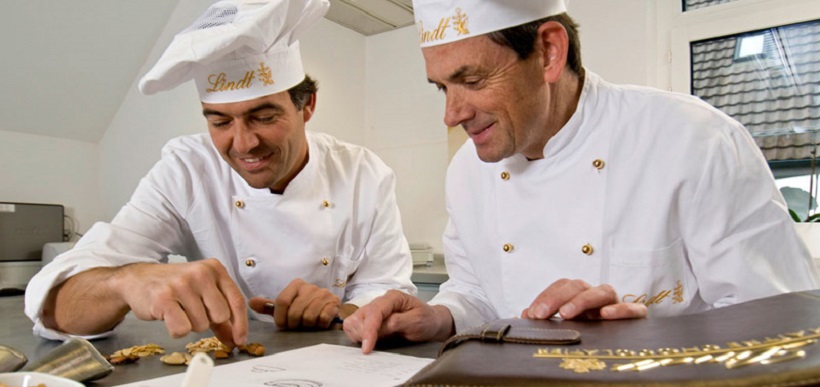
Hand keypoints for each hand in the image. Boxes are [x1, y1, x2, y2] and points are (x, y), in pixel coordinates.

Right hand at [114, 258, 247, 346]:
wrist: (138, 279)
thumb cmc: (174, 287)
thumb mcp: (202, 294)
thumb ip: (221, 316)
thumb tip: (235, 339)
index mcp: (215, 269)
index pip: (237, 300)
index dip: (241, 324)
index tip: (240, 339)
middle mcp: (201, 273)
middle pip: (221, 315)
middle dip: (208, 321)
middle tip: (192, 312)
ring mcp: (182, 284)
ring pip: (201, 325)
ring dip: (190, 325)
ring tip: (178, 311)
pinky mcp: (164, 298)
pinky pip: (182, 329)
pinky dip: (176, 330)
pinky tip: (169, 317)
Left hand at [249, 278, 339, 329]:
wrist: (330, 310)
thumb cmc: (305, 310)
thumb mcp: (286, 308)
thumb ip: (269, 306)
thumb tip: (251, 302)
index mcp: (296, 284)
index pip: (282, 301)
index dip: (280, 318)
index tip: (282, 325)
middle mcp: (310, 287)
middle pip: (294, 312)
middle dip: (294, 324)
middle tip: (297, 325)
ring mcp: (324, 294)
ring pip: (308, 317)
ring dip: (307, 325)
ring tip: (309, 323)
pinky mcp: (334, 303)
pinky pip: (322, 319)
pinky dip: (319, 325)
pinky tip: (319, 322)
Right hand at [343, 290, 453, 353]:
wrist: (431, 322)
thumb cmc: (426, 320)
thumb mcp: (417, 321)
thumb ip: (398, 322)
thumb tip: (381, 327)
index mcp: (392, 298)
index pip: (374, 312)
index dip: (369, 330)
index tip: (367, 348)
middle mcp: (380, 301)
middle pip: (359, 316)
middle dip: (363, 334)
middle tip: (373, 346)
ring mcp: (373, 309)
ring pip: (353, 321)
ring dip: (359, 335)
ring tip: (372, 342)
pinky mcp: (370, 319)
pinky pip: (354, 326)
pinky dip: (357, 336)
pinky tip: (369, 340)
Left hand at [521, 278, 645, 319]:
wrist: (621, 346)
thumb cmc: (587, 330)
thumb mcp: (564, 325)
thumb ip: (545, 318)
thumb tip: (525, 315)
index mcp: (579, 295)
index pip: (562, 286)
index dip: (546, 297)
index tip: (532, 313)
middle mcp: (597, 295)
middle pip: (578, 286)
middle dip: (557, 298)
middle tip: (542, 314)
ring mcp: (616, 304)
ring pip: (603, 291)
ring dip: (582, 300)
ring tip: (566, 313)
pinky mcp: (635, 317)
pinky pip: (634, 309)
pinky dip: (621, 310)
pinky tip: (606, 314)